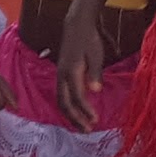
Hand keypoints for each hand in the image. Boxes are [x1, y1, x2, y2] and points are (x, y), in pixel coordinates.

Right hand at [55, 17, 107, 132]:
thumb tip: (95, 91)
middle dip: (75, 118)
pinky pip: (61, 95)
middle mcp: (62, 76)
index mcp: (71, 71)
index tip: (95, 120)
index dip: (85, 110)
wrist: (76, 26)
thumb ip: (95, 73)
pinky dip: (68, 107)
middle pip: (64, 103)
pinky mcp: (61, 75)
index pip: (76, 97)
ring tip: (82, 125)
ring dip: (71, 115)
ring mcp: (59, 76)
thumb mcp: (96, 55)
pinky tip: (77, 111)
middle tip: (87, 130)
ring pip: (61, 100)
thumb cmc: (89, 39)